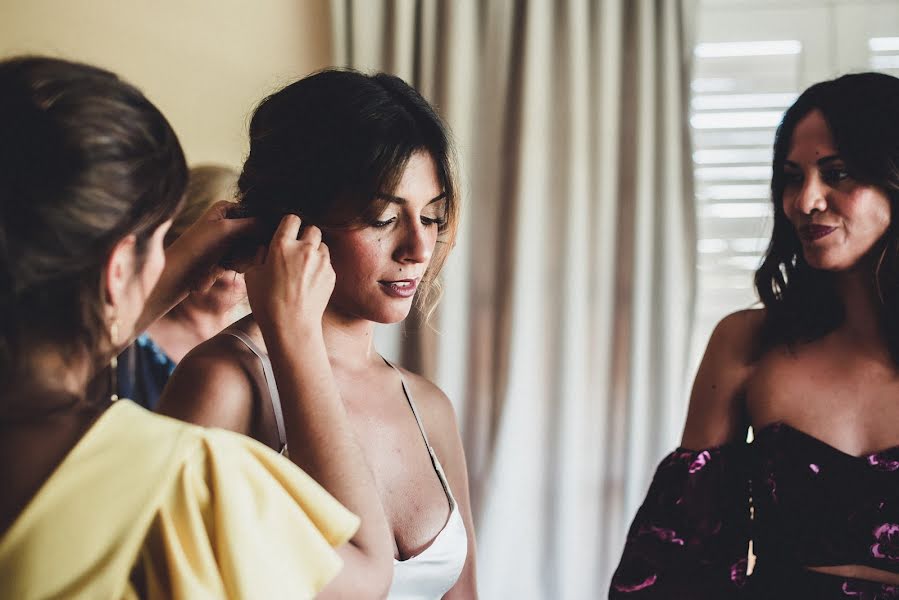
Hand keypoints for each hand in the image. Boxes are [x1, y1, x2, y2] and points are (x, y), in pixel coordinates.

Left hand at [165, 200, 257, 292]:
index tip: (260, 239)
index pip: (256, 213)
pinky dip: (240, 264)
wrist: (178, 274)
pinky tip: (228, 268)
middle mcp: (228, 222)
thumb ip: (252, 223)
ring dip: (245, 258)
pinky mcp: (228, 256)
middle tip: (240, 256)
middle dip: (252, 246)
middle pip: (256, 232)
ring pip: (252, 248)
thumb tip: (276, 222)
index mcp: (226, 208)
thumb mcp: (225, 229)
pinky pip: (245, 259)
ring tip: (230, 264)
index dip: (261, 226)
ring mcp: (228, 240)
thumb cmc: (196, 247)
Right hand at [244, 214, 334, 338]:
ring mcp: (321, 262)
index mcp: (282, 245)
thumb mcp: (252, 276)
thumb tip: (266, 248)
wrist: (292, 326)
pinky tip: (310, 280)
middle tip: (297, 249)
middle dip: (305, 235)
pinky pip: (327, 263)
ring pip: (322, 245)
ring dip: (315, 250)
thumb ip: (260, 256)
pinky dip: (320, 266)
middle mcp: (305, 249)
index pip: (292, 219)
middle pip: (312, 228)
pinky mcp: (331, 275)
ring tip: (304, 266)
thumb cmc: (267, 303)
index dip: (289, 224)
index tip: (287, 232)